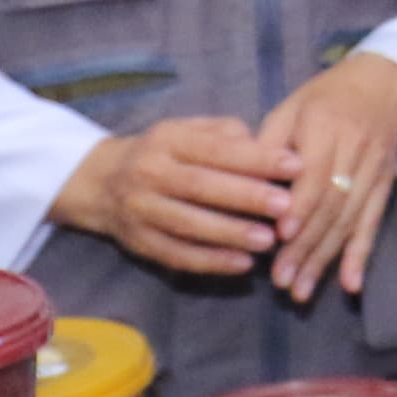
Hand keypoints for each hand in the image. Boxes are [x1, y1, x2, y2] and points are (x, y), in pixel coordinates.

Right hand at [51, 115, 295, 275]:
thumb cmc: (164, 154)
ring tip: (269, 241)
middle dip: (246, 196)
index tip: (295, 165)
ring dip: (230, 234)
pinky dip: (210, 262)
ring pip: (188, 224)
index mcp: (168, 139)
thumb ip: (226, 135)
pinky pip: (175, 254)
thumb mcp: (189, 131)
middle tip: (287, 206)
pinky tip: (242, 265)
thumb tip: (266, 148)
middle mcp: (149, 172)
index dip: (256, 157)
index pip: (215, 148)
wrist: (100, 182)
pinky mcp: (137, 242)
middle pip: (200, 186)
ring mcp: (140, 209)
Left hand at [259, 50, 396, 301]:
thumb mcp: (289, 109)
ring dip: (326, 259)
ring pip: (350, 220)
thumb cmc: (323, 97)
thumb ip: (268, 147)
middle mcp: (356, 150)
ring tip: (301, 291)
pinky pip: (373, 223)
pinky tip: (351, 284)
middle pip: (332, 205)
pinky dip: (362, 255)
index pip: (315, 174)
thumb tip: (243, 189)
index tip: (279, 239)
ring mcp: (375, 171)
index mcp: (327, 127)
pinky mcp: (386, 185)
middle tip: (282, 281)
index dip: (300, 209)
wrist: (382, 84)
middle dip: (307, 246)